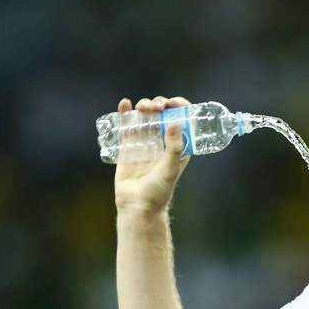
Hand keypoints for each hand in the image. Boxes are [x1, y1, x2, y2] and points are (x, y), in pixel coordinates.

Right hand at [114, 95, 191, 215]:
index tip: (172, 103)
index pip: (183, 120)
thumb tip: (175, 123)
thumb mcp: (170, 170)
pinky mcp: (129, 146)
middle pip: (163, 114)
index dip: (179, 107)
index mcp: (178, 146)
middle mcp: (162, 141)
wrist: (137, 206)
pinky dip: (126, 113)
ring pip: (146, 116)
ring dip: (145, 106)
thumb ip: (174, 149)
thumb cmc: (158, 192)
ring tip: (142, 108)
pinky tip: (124, 104)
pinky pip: (128, 126)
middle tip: (155, 107)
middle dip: (160, 105)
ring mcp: (145, 142)